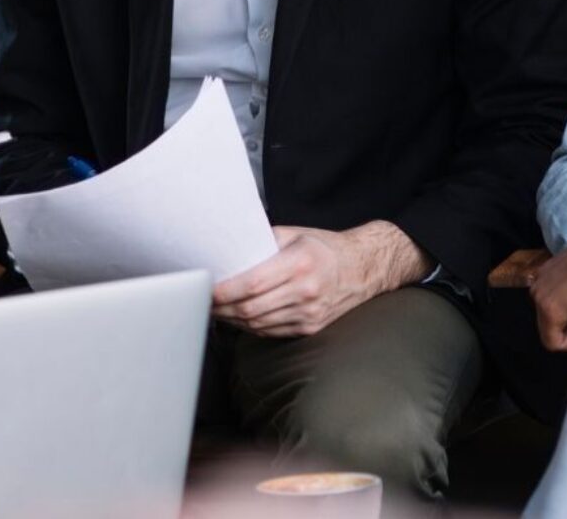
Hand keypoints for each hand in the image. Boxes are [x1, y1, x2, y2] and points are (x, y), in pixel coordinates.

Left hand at [212, 222, 429, 337]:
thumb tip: (226, 252)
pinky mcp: (310, 327)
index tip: (207, 289)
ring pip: (258, 324)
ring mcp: (309, 313)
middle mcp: (306, 291)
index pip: (252, 283)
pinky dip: (250, 326)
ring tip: (217, 310)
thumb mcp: (294, 235)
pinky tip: (239, 317)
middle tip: (203, 301)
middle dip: (222, 308)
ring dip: (232, 320)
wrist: (363, 268)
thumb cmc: (324, 247)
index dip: (225, 291)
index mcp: (300, 263)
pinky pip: (271, 331)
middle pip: (251, 308)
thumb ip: (262, 244)